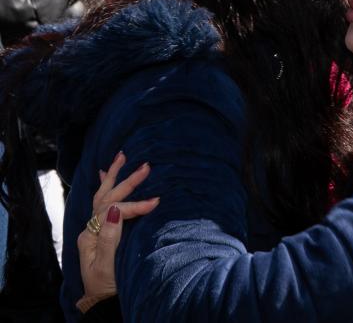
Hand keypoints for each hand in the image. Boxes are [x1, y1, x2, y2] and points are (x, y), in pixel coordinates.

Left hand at [76, 153, 158, 309]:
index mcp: (90, 236)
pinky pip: (102, 202)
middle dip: (126, 181)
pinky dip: (106, 186)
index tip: (156, 203)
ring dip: (114, 176)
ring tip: (123, 157)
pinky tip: (107, 173)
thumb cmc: (107, 287)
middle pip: (107, 198)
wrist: (103, 302)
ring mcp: (95, 229)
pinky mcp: (103, 230)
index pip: (113, 211)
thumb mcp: (106, 267)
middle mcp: (91, 229)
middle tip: (145, 167)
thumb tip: (114, 210)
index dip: (134, 205)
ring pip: (103, 196)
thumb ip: (109, 239)